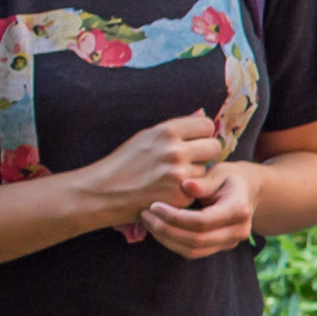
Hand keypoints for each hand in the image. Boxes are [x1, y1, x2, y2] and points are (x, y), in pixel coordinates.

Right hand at [67, 113, 226, 230]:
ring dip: (194, 174)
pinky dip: (186, 191)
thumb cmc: (124, 163)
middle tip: (190, 160)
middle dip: (205, 153)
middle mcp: (175, 151)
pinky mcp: (180, 196)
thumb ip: (175, 130)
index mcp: (166, 131)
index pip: (206, 126)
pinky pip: (196, 190)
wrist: (103, 192)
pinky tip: (167, 191)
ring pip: (206, 170)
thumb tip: (204, 119)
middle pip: (214, 147)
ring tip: (170, 178)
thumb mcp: (146, 137)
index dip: (202, 134)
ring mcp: (179, 175)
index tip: (195, 141)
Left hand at [142, 160, 260, 257]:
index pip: (203, 221)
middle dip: (166, 230)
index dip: (175, 217)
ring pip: (193, 250)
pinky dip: (172, 243)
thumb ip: (204, 181)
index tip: (154, 205)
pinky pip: (192, 252)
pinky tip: (158, 229)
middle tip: (145, 215)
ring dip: (166, 239)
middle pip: (197, 240)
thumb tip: (186, 185)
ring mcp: (230, 242)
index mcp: (238, 210)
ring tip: (148, 222)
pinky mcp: (219, 247)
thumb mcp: (218, 173)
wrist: (246, 191)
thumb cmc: (228, 178)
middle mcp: (238, 231)